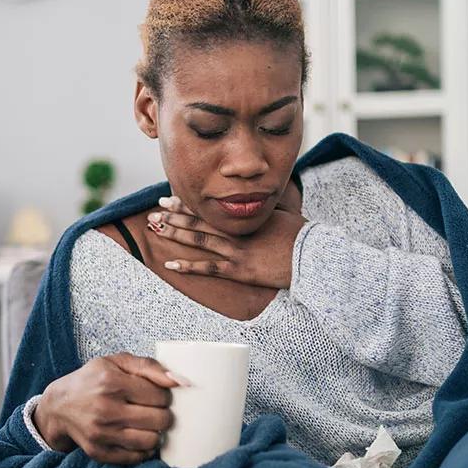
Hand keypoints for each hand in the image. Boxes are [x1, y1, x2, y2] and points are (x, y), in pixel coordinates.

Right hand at [34, 352, 186, 464]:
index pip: (160, 396)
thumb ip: (150, 366)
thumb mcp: (117, 362)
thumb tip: (181, 380)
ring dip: (156, 433)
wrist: (59, 406)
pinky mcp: (99, 452)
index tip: (157, 394)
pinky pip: (136, 457)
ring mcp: (102, 433)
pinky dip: (143, 448)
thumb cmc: (93, 380)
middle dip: (164, 414)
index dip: (165, 395)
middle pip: (160, 420)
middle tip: (155, 409)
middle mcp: (106, 409)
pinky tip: (138, 436)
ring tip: (148, 424)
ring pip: (151, 441)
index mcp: (112, 382)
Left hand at [146, 196, 307, 288]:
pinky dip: (188, 266)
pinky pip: (209, 269)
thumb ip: (264, 211)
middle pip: (201, 221)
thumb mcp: (282, 216)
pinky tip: (170, 264)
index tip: (172, 197)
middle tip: (156, 208)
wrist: (312, 256)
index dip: (190, 204)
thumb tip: (257, 203)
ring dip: (176, 233)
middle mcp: (237, 231)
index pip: (212, 208)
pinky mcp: (239, 270)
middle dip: (176, 214)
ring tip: (156, 227)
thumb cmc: (301, 236)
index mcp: (246, 216)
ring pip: (199, 240)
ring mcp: (236, 251)